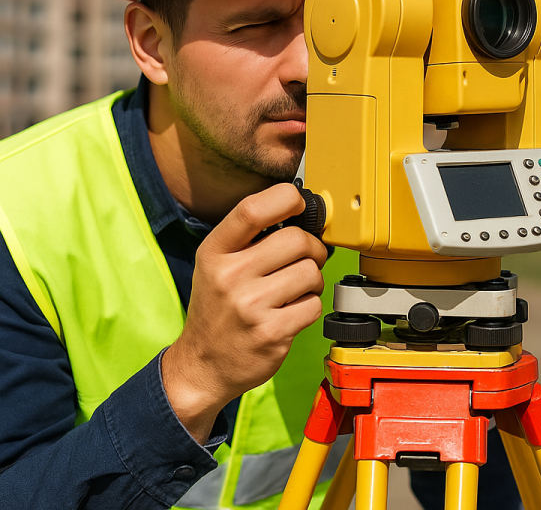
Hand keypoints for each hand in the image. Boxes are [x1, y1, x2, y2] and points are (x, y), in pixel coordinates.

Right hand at [161, 183, 327, 442]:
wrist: (202, 365)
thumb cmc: (218, 307)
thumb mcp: (216, 264)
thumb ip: (251, 237)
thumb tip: (303, 213)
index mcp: (214, 251)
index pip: (252, 209)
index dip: (286, 199)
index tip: (298, 206)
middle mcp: (229, 276)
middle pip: (296, 239)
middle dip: (312, 247)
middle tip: (306, 258)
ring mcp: (250, 306)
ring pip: (311, 272)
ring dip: (313, 279)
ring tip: (296, 289)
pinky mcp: (271, 333)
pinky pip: (314, 305)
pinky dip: (310, 306)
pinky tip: (292, 311)